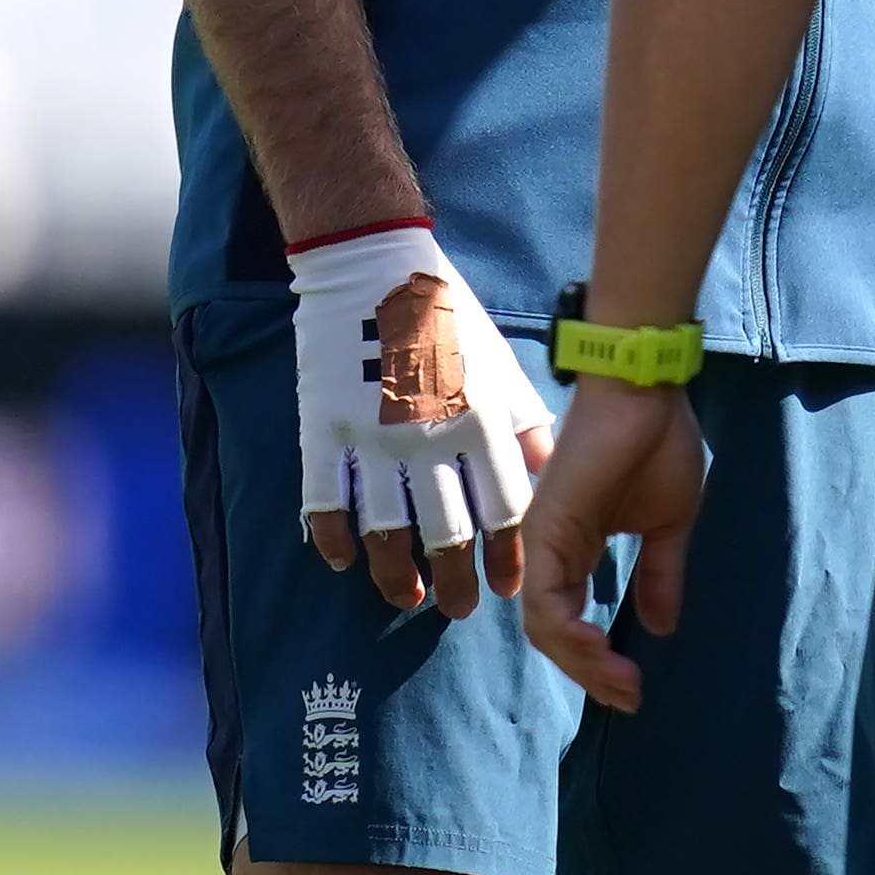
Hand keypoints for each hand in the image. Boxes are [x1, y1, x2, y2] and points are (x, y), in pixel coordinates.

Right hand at [286, 221, 548, 617]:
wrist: (372, 266)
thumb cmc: (447, 319)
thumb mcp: (500, 367)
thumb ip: (524, 426)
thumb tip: (549, 478)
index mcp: (481, 418)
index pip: (504, 509)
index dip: (507, 557)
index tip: (507, 587)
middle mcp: (431, 434)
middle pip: (448, 533)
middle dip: (456, 582)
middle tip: (457, 609)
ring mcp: (373, 433)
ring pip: (388, 531)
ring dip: (398, 575)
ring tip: (407, 596)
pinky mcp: (325, 425)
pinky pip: (328, 500)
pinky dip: (335, 538)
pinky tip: (344, 561)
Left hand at [518, 377, 711, 717]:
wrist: (646, 391)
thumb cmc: (657, 443)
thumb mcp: (667, 525)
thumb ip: (658, 575)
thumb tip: (660, 628)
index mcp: (575, 548)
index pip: (569, 621)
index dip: (596, 661)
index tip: (633, 687)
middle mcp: (551, 550)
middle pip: (553, 634)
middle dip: (591, 674)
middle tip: (629, 698)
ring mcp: (543, 542)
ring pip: (544, 627)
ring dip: (582, 664)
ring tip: (621, 683)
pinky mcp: (545, 532)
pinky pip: (544, 601)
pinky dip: (569, 634)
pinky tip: (600, 649)